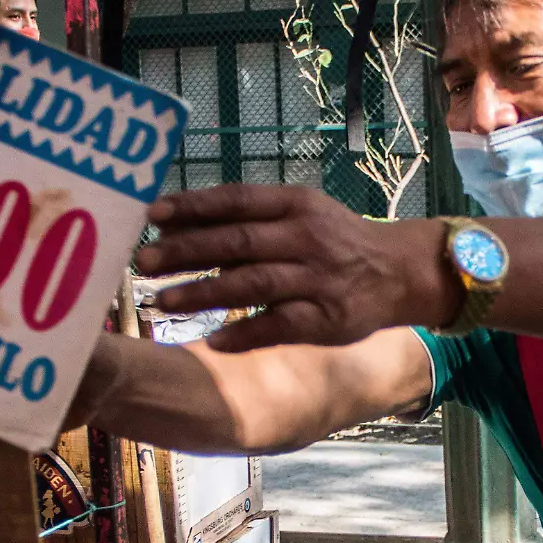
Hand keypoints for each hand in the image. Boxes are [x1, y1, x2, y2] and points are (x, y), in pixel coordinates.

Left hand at [135, 185, 460, 351]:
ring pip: (252, 283)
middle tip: (145, 261)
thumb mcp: (301, 214)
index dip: (192, 206)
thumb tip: (180, 226)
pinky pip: (278, 325)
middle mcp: (306, 237)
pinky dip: (245, 333)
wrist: (397, 272)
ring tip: (164, 300)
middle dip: (186, 251)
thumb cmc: (335, 240)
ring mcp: (316, 278)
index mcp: (295, 204)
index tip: (151, 215)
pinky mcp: (325, 318)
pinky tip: (213, 341)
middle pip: (236, 241)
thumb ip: (249, 219)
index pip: (235, 200)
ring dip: (204, 292)